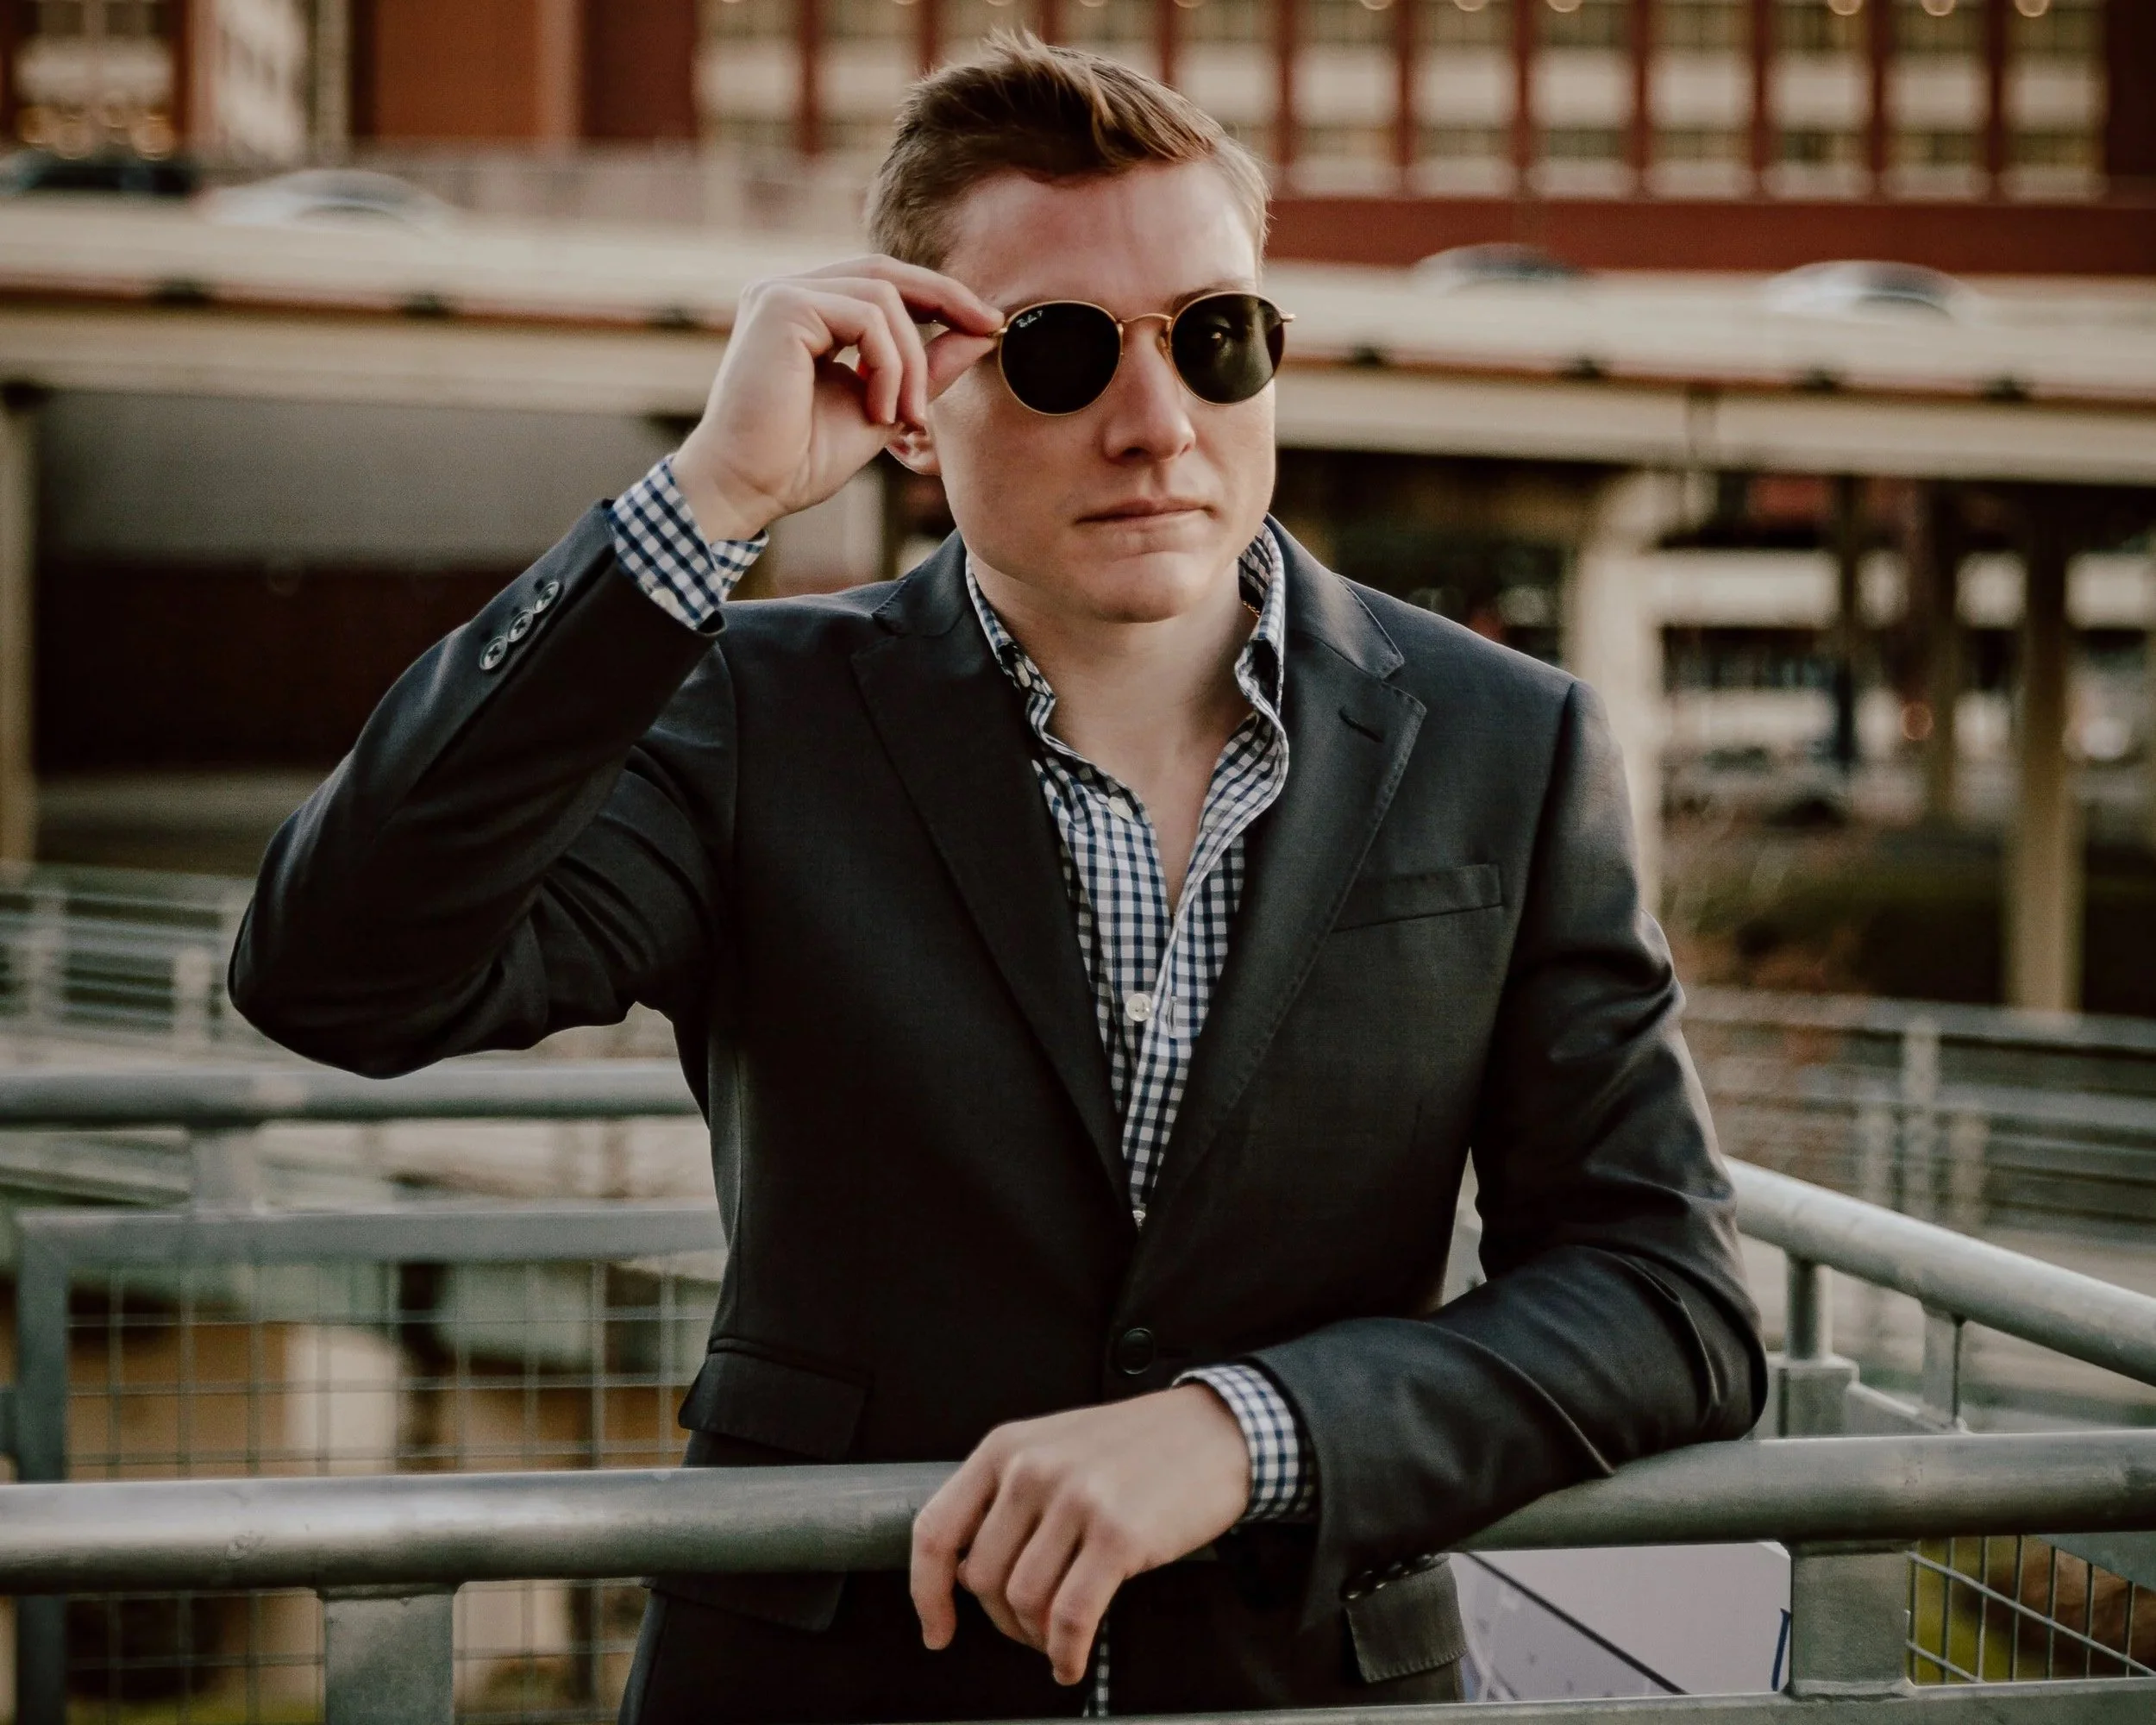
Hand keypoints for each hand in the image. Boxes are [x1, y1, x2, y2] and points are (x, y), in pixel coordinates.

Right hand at [672, 256, 1002, 542]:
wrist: (746, 490)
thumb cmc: (800, 460)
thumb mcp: (883, 407)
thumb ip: (926, 369)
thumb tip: (982, 332)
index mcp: (804, 311)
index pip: (880, 283)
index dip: (938, 297)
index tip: (987, 324)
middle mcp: (787, 291)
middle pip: (885, 272)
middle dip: (946, 298)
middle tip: (988, 330)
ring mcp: (781, 293)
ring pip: (883, 298)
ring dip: (912, 361)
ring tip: (906, 416)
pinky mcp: (782, 306)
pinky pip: (867, 317)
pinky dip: (890, 365)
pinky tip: (878, 410)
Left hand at [910, 1385, 1250, 1684]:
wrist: (1216, 1431)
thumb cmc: (1140, 1446)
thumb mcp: (1056, 1449)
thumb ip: (1009, 1497)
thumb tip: (970, 1573)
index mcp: (1007, 1448)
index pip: (935, 1530)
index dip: (926, 1593)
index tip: (936, 1628)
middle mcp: (1033, 1470)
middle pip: (981, 1579)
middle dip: (1003, 1622)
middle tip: (1029, 1630)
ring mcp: (1075, 1501)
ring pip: (1023, 1602)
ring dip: (1037, 1639)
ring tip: (1057, 1641)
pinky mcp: (1118, 1535)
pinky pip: (1070, 1617)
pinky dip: (1066, 1652)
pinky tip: (1073, 1658)